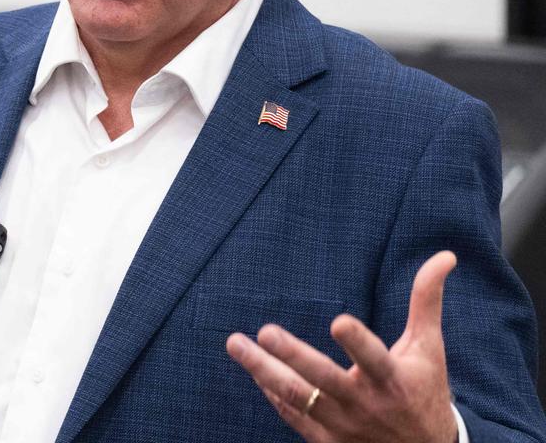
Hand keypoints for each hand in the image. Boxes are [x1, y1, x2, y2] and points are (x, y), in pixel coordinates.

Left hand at [226, 251, 458, 442]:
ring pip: (297, 397)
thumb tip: (444, 256)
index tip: (339, 321)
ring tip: (235, 343)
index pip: (374, 359)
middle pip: (323, 379)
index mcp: (392, 379)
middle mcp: (365, 403)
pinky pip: (292, 415)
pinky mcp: (327, 441)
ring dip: (262, 370)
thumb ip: (426, 301)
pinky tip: (255, 371)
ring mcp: (343, 424)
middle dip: (292, 355)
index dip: (358, 343)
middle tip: (265, 331)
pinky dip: (271, 393)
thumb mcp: (429, 348)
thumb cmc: (423, 390)